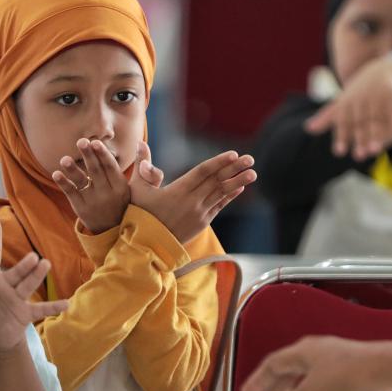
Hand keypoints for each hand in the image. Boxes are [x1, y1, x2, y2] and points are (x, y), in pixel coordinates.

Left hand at [0, 215, 69, 351]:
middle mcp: (8, 284)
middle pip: (16, 271)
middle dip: (23, 265)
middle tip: (31, 256)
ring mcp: (18, 298)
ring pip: (28, 285)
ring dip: (36, 275)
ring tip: (44, 264)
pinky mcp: (25, 313)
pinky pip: (40, 310)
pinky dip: (53, 307)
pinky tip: (66, 304)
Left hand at [52, 138, 131, 234]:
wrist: (114, 231)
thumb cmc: (122, 202)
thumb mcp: (132, 188)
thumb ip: (133, 167)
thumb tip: (140, 143)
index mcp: (120, 187)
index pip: (110, 167)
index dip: (103, 154)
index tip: (95, 142)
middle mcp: (107, 194)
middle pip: (96, 172)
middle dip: (88, 156)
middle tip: (81, 141)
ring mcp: (93, 202)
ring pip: (82, 182)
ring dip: (73, 170)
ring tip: (65, 159)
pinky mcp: (81, 209)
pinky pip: (71, 194)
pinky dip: (64, 183)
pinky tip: (56, 173)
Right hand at [129, 149, 255, 244]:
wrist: (146, 247)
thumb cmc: (139, 216)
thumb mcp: (138, 190)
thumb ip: (143, 166)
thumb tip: (140, 143)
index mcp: (177, 191)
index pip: (202, 172)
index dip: (218, 162)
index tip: (233, 154)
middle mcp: (192, 202)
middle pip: (216, 181)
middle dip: (234, 169)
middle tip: (250, 158)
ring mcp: (199, 214)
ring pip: (221, 194)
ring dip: (238, 182)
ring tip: (253, 173)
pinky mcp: (202, 223)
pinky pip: (219, 206)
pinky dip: (230, 196)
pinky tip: (240, 187)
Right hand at [241, 336, 391, 390]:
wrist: (385, 367)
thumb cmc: (344, 377)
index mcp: (302, 352)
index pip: (273, 364)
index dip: (259, 380)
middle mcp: (316, 352)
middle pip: (290, 373)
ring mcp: (336, 360)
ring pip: (311, 382)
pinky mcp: (353, 371)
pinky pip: (332, 387)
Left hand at [304, 54, 391, 160]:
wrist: (383, 69)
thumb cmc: (359, 90)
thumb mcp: (343, 101)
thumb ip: (327, 116)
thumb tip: (308, 129)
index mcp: (347, 101)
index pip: (342, 120)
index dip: (341, 136)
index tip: (339, 152)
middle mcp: (360, 98)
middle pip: (359, 122)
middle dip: (359, 139)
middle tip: (358, 157)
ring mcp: (376, 95)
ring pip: (376, 118)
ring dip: (376, 134)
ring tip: (376, 151)